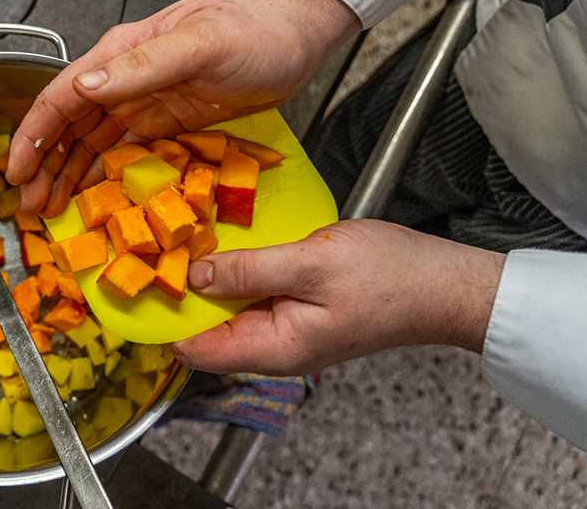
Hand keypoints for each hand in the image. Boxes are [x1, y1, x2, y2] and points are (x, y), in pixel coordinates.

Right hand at [5, 0, 359, 215]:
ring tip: (47, 209)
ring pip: (90, 143)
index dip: (33, 135)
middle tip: (28, 206)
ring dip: (66, 175)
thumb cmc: (255, 32)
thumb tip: (87, 85)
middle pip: (68, 125)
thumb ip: (144, 64)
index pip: (63, 96)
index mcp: (122, 52)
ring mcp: (143, 101)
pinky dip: (102, 176)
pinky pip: (123, 154)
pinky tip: (89, 198)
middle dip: (42, 164)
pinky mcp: (165, 123)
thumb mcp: (202, 43)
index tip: (16, 171)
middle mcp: (124, 78)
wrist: (296, 39)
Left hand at [174, 220, 506, 375]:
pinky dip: (237, 272)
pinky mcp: (299, 309)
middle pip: (206, 328)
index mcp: (272, 348)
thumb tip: (194, 276)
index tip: (142, 277)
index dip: (164, 317)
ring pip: (228, 309)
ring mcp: (287, 329)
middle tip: (159, 244)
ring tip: (186, 237)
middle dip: (181, 292)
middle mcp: (274, 348)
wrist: (445, 283)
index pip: (194, 349)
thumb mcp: (309, 263)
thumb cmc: (389, 277)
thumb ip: (247, 271)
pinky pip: (253, 295)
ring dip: (209, 277)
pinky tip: (229, 243)